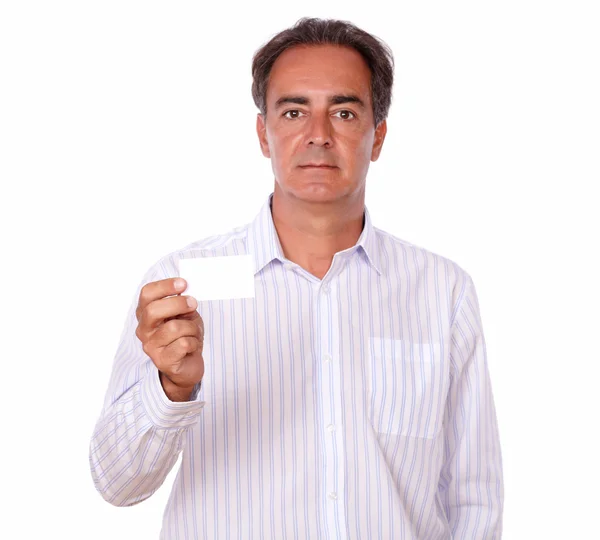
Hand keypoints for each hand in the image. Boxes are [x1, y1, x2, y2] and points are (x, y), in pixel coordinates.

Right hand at [135, 278, 203, 400]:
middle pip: (153, 310)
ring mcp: (151, 347)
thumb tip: (185, 291)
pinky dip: (194, 342)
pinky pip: (183, 344)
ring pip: (174, 328)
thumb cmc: (185, 336)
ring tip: (194, 333)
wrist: (187, 366)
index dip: (164, 286)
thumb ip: (182, 304)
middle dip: (178, 304)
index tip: (183, 283)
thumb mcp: (185, 315)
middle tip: (193, 304)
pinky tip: (192, 346)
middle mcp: (144, 330)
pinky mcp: (162, 361)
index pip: (146, 294)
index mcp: (147, 314)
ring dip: (191, 327)